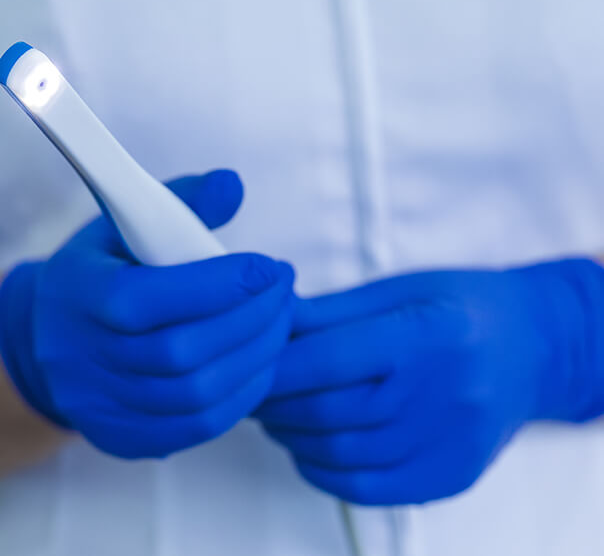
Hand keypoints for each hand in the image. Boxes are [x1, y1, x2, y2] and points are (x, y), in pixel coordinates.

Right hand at [0, 170, 295, 458]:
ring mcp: (101, 407)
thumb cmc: (102, 272)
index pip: (149, 299)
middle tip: (285, 291)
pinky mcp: (123, 437)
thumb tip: (233, 185)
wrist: (49, 339)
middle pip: (181, 353)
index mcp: (78, 295)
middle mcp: (82, 359)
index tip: (268, 267)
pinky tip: (261, 362)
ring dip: (256, 357)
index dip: (219, 285)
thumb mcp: (125, 224)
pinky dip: (242, 395)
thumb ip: (181, 201)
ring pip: (197, 395)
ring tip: (281, 323)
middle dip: (251, 319)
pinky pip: (198, 427)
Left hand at [256, 260, 603, 504]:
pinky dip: (323, 472)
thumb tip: (270, 323)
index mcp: (426, 335)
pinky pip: (368, 489)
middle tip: (252, 390)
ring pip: (340, 455)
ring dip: (291, 437)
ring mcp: (449, 443)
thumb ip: (330, 313)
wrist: (531, 348)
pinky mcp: (449, 476)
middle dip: (273, 404)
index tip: (247, 363)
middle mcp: (442, 394)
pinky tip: (309, 448)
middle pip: (327, 412)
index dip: (274, 367)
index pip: (327, 360)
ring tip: (276, 415)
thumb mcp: (398, 290)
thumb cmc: (461, 307)